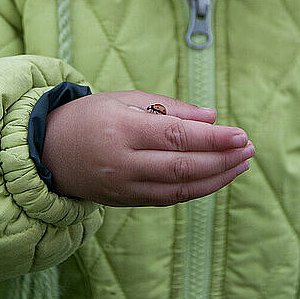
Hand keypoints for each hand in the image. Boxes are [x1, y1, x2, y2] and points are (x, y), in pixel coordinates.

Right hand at [41, 91, 254, 206]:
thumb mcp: (127, 98)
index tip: (241, 134)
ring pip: (179, 187)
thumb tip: (212, 117)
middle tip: (249, 149)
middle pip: (183, 165)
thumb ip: (171, 108)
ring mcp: (124, 186)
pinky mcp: (126, 200)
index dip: (213, 139)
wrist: (50, 150)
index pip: (177, 136)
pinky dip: (197, 190)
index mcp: (123, 128)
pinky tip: (217, 177)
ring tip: (241, 164)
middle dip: (222, 159)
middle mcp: (124, 161)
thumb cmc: (92, 115)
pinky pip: (168, 198)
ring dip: (216, 177)